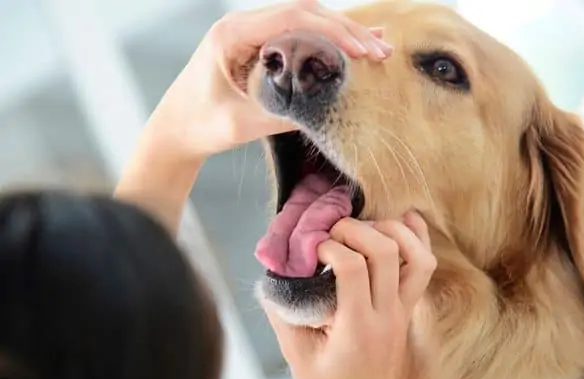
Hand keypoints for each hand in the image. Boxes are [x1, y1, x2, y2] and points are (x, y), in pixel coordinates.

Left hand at [143, 0, 392, 158]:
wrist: (173, 131)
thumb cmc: (198, 125)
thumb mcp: (242, 124)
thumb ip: (283, 114)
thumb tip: (328, 109)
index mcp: (231, 34)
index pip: (292, 17)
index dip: (333, 30)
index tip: (363, 50)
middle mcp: (241, 25)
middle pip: (303, 12)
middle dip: (345, 30)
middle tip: (379, 51)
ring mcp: (249, 33)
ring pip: (303, 21)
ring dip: (339, 34)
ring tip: (375, 47)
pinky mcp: (255, 47)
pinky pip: (295, 36)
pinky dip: (324, 41)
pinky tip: (351, 45)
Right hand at [263, 211, 435, 378]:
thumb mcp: (297, 356)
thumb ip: (283, 313)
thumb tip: (273, 274)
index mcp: (357, 327)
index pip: (353, 267)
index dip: (330, 246)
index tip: (313, 248)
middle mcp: (387, 316)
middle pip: (386, 252)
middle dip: (356, 228)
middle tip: (333, 231)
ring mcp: (403, 312)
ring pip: (417, 257)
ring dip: (392, 230)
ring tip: (364, 226)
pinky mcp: (408, 311)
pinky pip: (424, 268)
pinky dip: (417, 239)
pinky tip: (404, 220)